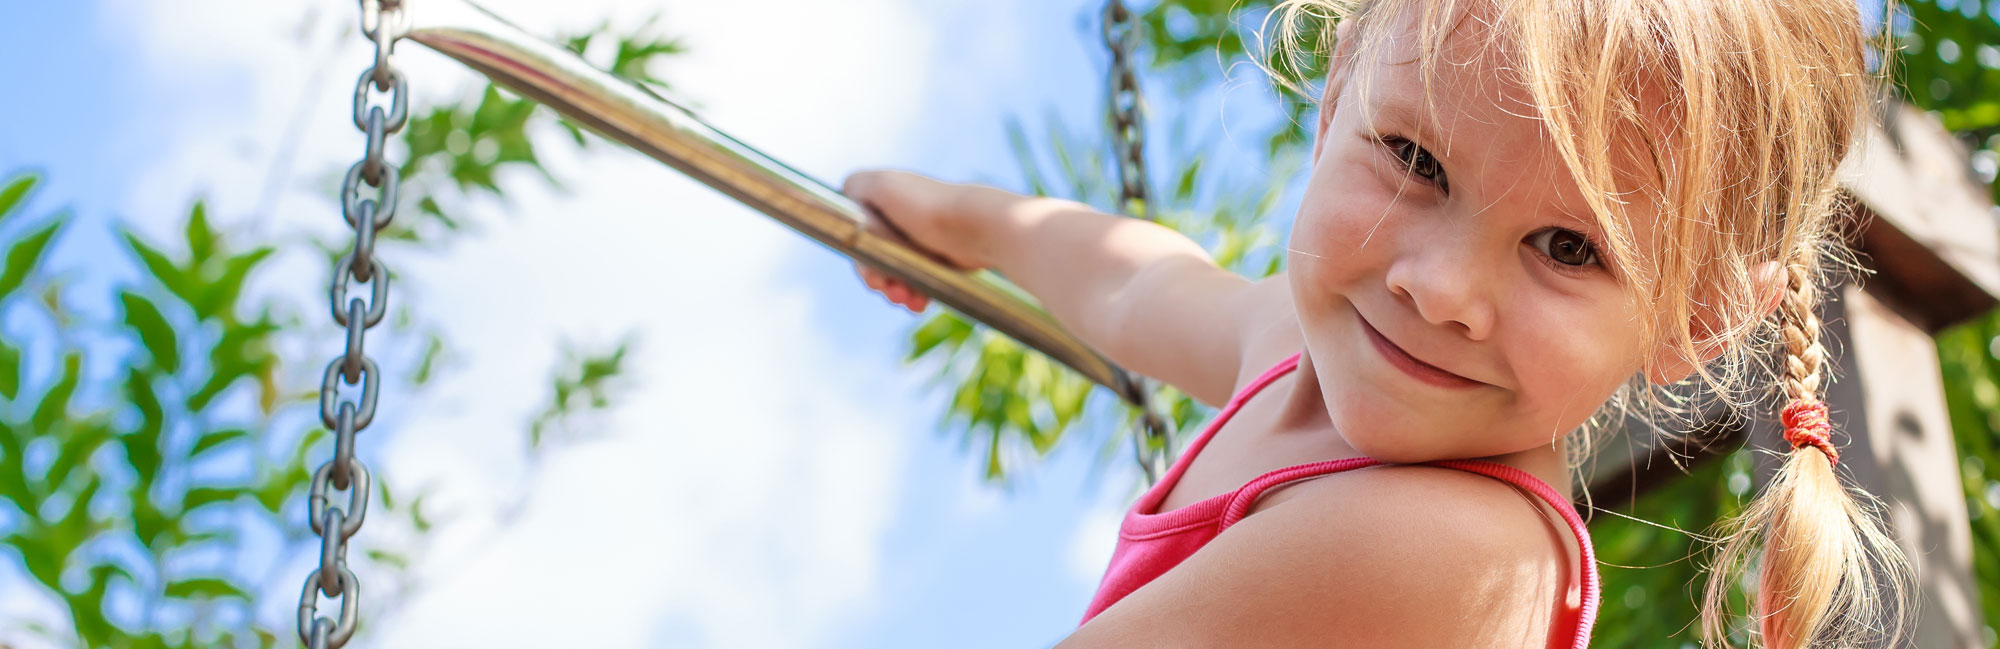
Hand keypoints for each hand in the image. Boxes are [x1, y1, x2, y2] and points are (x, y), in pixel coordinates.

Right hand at [841, 170, 986, 313]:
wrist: (979, 226)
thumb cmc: (928, 206)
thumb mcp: (883, 184)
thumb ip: (855, 187)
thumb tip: (846, 199)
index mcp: (886, 201)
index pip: (858, 235)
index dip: (860, 258)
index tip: (871, 274)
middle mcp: (902, 220)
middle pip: (876, 258)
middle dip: (878, 279)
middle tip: (888, 289)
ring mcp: (921, 241)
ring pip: (897, 274)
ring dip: (896, 291)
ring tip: (908, 299)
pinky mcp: (940, 260)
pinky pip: (920, 283)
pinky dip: (916, 295)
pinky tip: (920, 303)